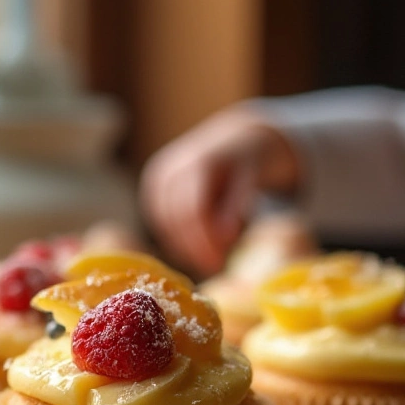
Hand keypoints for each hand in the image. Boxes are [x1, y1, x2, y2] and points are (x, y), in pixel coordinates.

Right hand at [140, 108, 299, 275]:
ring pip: (164, 223)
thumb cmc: (246, 161)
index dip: (204, 241)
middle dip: (194, 248)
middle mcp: (172, 167)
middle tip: (215, 267)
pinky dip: (177, 236)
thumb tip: (224, 239)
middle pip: (176, 219)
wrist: (233, 138)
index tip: (218, 264)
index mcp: (199, 163)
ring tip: (210, 255)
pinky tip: (196, 245)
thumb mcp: (250, 179)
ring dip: (185, 245)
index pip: (194, 211)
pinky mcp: (154, 186)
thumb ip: (235, 205)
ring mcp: (159, 176)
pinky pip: (160, 220)